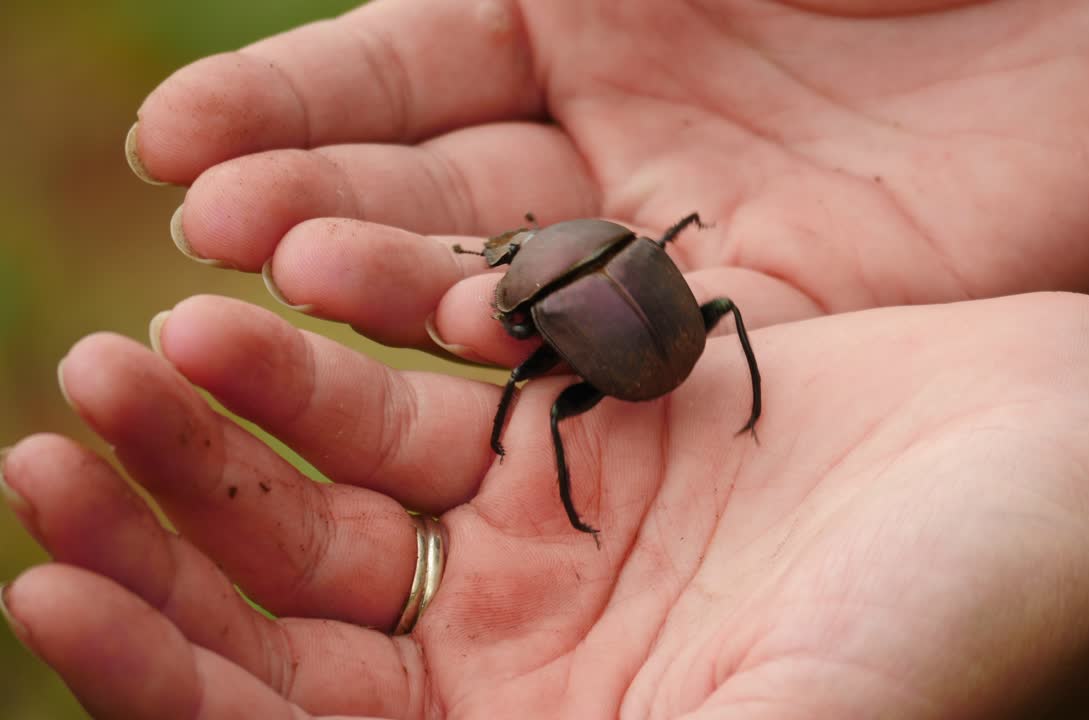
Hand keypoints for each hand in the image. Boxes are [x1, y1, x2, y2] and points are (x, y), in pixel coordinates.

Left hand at [6, 292, 1088, 716]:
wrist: (1064, 480)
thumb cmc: (953, 632)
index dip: (166, 680)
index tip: (49, 586)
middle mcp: (520, 680)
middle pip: (285, 626)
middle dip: (161, 547)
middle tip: (45, 447)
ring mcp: (543, 555)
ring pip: (332, 505)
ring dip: (225, 435)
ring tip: (129, 350)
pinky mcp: (577, 438)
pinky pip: (418, 400)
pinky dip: (331, 357)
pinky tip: (248, 296)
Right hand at [128, 0, 1088, 363]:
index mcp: (575, 6)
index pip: (397, 68)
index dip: (286, 103)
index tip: (172, 144)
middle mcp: (608, 131)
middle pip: (430, 182)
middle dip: (312, 200)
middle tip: (205, 234)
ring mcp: (675, 236)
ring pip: (505, 277)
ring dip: (387, 287)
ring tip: (268, 293)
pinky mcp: (756, 323)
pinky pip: (618, 349)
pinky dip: (529, 354)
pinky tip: (439, 355)